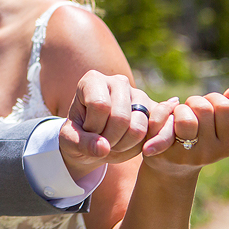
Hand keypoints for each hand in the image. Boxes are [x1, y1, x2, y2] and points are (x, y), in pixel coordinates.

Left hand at [59, 70, 177, 179]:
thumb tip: (103, 148)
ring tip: (113, 143)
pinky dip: (145, 147)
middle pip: (120, 117)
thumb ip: (82, 143)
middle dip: (109, 139)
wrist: (96, 142)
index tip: (87, 131)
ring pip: (138, 128)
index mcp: (93, 80)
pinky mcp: (155, 111)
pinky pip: (158, 132)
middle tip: (101, 142)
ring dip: (123, 145)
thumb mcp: (70, 141)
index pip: (100, 105)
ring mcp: (139, 95)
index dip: (93, 127)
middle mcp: (118, 82)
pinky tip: (130, 148)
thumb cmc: (79, 136)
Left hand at [142, 86, 228, 175]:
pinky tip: (165, 115)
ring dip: (179, 109)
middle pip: (204, 109)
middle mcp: (210, 153)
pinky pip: (162, 123)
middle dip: (194, 101)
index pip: (225, 108)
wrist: (171, 170)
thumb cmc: (197, 139)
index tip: (206, 103)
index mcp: (227, 145)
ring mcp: (188, 155)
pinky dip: (161, 114)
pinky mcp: (166, 154)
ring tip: (177, 114)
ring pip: (185, 118)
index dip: (214, 98)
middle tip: (189, 109)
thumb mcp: (216, 127)